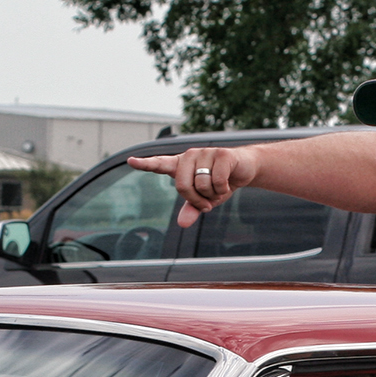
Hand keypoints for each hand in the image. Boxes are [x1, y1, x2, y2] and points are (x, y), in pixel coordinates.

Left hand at [127, 147, 259, 227]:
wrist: (244, 169)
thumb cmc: (220, 183)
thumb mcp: (204, 199)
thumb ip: (191, 209)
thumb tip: (182, 223)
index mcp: (181, 165)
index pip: (160, 164)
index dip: (145, 164)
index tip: (131, 161)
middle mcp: (190, 156)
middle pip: (182, 186)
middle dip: (196, 200)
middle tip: (207, 203)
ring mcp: (205, 152)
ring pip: (201, 185)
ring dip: (213, 195)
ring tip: (219, 188)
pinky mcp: (221, 154)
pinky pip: (217, 181)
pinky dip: (223, 189)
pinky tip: (228, 183)